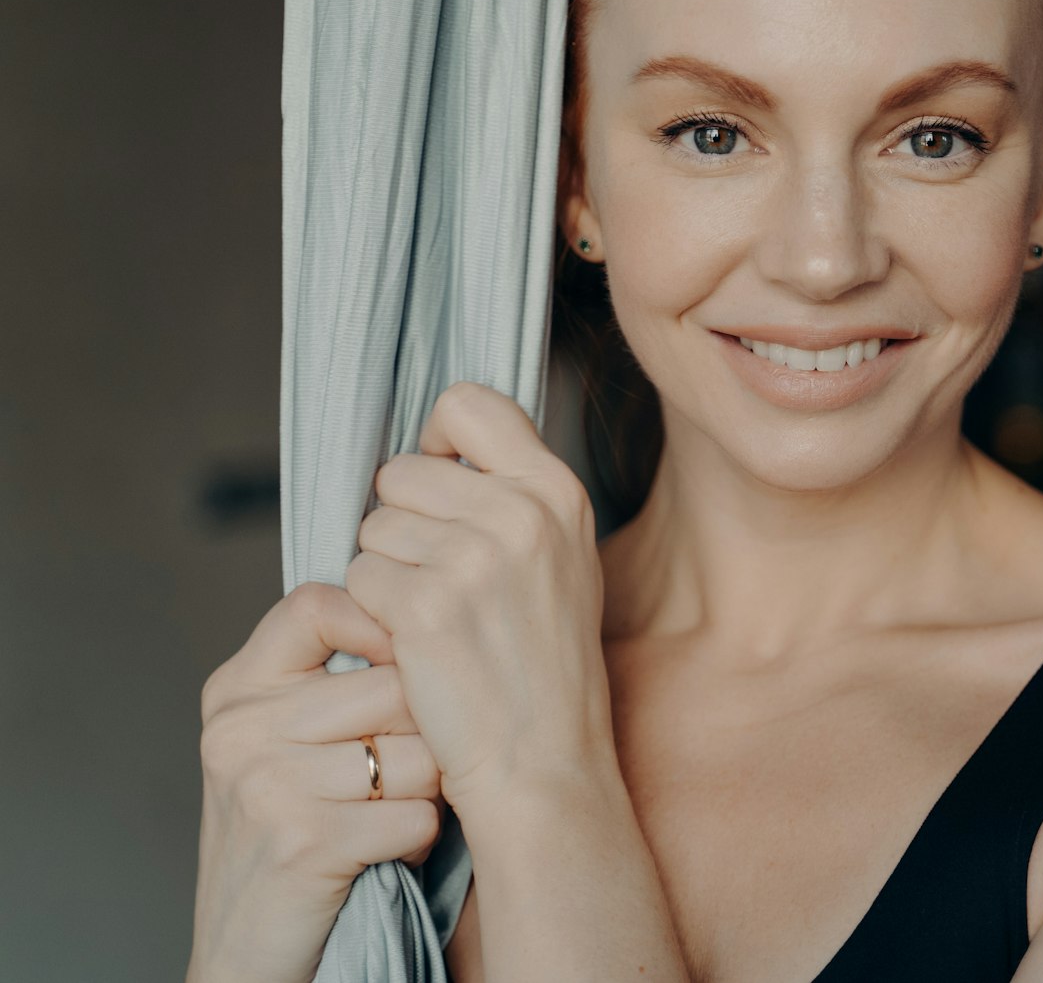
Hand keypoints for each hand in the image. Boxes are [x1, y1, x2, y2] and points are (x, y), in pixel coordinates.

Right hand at [189, 583, 443, 982]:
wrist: (243, 950)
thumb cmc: (289, 836)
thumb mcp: (284, 742)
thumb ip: (332, 679)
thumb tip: (428, 611)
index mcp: (237, 688)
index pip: (318, 605)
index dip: (383, 626)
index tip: (405, 667)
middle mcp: (242, 727)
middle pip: (394, 683)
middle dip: (427, 732)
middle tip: (408, 772)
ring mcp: (268, 784)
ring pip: (418, 752)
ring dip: (428, 792)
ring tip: (391, 814)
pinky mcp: (304, 842)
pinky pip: (416, 814)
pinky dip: (419, 839)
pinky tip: (388, 851)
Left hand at [343, 380, 612, 823]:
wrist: (544, 761)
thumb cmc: (544, 667)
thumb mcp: (560, 560)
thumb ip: (513, 497)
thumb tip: (439, 449)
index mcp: (557, 492)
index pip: (467, 405)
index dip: (436, 441)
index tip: (439, 482)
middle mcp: (519, 513)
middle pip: (402, 471)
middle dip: (401, 522)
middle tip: (437, 579)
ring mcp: (472, 558)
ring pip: (373, 527)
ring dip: (384, 571)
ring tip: (434, 618)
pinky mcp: (424, 606)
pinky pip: (357, 579)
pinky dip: (371, 615)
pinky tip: (414, 647)